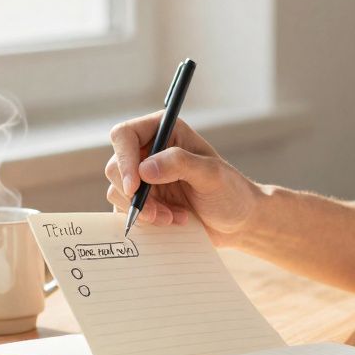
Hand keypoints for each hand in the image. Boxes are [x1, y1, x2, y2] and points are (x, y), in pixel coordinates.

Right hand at [106, 112, 259, 245]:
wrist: (238, 222)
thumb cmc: (231, 193)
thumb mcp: (212, 175)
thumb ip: (180, 164)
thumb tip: (144, 169)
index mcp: (165, 131)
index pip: (125, 136)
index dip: (124, 160)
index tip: (134, 187)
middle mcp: (149, 151)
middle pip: (115, 166)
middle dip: (134, 194)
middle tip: (158, 212)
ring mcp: (144, 178)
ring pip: (118, 192)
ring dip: (143, 210)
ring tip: (174, 217)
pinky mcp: (143, 201)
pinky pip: (126, 211)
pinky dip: (146, 220)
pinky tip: (173, 220)